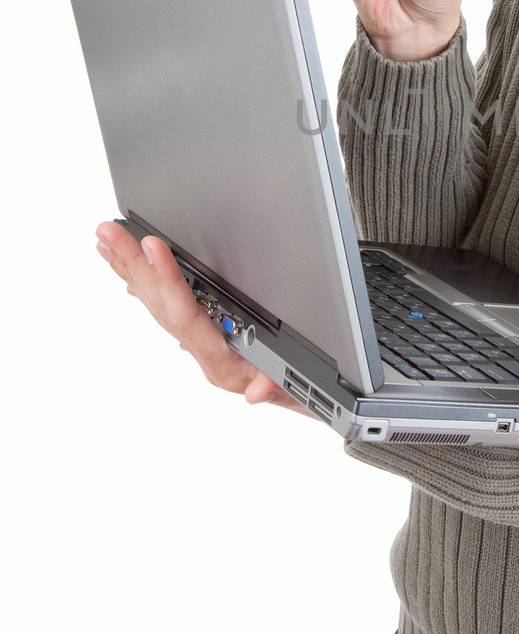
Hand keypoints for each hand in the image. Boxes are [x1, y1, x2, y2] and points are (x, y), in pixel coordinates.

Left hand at [93, 222, 317, 418]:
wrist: (296, 399)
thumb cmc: (296, 390)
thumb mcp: (295, 391)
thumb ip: (275, 389)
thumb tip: (258, 393)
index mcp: (222, 362)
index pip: (188, 316)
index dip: (169, 280)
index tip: (152, 246)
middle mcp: (203, 352)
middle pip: (162, 305)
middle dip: (135, 266)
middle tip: (109, 234)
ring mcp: (197, 344)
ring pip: (157, 304)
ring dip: (130, 270)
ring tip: (106, 241)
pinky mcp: (199, 336)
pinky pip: (164, 307)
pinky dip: (144, 284)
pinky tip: (128, 268)